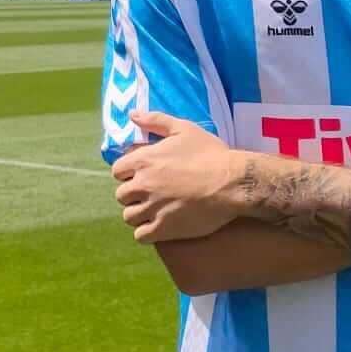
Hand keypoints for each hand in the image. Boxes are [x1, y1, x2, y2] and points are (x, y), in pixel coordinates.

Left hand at [111, 111, 245, 243]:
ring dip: (139, 215)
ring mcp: (152, 208)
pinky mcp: (164, 229)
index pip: (117, 171)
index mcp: (143, 160)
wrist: (232, 183)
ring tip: (155, 212)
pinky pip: (141, 236)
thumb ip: (155, 120)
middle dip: (133, 195)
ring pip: (129, 217)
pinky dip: (147, 233)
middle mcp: (143, 185)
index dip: (129, 174)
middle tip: (151, 194)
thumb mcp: (183, 129)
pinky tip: (159, 227)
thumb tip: (132, 115)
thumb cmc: (210, 154)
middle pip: (121, 195)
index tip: (143, 175)